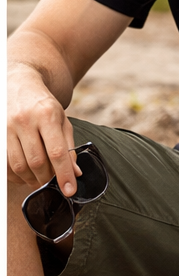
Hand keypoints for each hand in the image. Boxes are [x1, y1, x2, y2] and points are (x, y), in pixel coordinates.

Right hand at [7, 65, 79, 196]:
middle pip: (36, 162)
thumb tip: (75, 173)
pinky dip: (16, 176)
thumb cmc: (44, 106)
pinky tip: (25, 174)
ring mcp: (6, 127)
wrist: (19, 84)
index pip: (57, 152)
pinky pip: (5, 164)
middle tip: (53, 183)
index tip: (70, 191)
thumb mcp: (62, 121)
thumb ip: (69, 147)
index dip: (64, 175)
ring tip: (39, 179)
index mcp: (47, 115)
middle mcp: (25, 120)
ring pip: (19, 166)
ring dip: (31, 179)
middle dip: (47, 179)